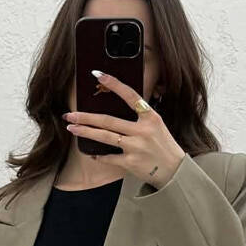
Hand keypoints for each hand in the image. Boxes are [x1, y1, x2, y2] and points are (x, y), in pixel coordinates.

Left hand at [63, 71, 184, 186]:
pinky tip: (91, 153)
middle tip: (70, 114)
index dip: (114, 84)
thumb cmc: (163, 146)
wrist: (174, 171)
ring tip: (72, 128)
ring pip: (105, 137)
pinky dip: (99, 156)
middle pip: (108, 121)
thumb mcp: (157, 125)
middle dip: (86, 117)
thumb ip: (139, 117)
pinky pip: (109, 157)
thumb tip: (114, 109)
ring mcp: (136, 147)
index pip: (130, 95)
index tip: (98, 74)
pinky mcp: (131, 162)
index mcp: (150, 117)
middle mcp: (142, 131)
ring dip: (86, 132)